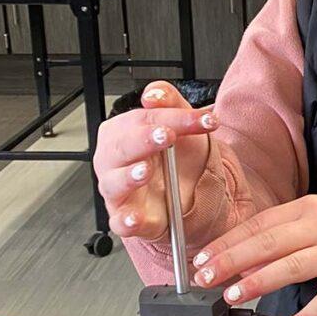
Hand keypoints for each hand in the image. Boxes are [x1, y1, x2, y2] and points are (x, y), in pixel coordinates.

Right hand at [93, 80, 219, 239]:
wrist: (191, 193)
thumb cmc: (178, 157)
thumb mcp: (182, 127)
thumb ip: (171, 104)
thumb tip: (155, 93)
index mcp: (123, 133)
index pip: (142, 118)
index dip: (172, 117)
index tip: (202, 119)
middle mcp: (114, 162)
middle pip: (120, 148)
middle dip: (143, 140)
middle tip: (166, 135)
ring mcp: (119, 191)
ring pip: (114, 184)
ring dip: (129, 177)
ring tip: (146, 170)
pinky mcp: (127, 219)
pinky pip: (121, 222)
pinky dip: (127, 221)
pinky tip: (135, 217)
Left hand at [190, 195, 316, 315]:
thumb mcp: (316, 222)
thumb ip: (281, 238)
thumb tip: (243, 260)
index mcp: (308, 209)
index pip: (259, 224)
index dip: (228, 242)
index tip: (202, 259)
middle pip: (269, 243)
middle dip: (232, 261)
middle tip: (206, 278)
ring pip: (291, 267)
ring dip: (259, 282)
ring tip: (233, 296)